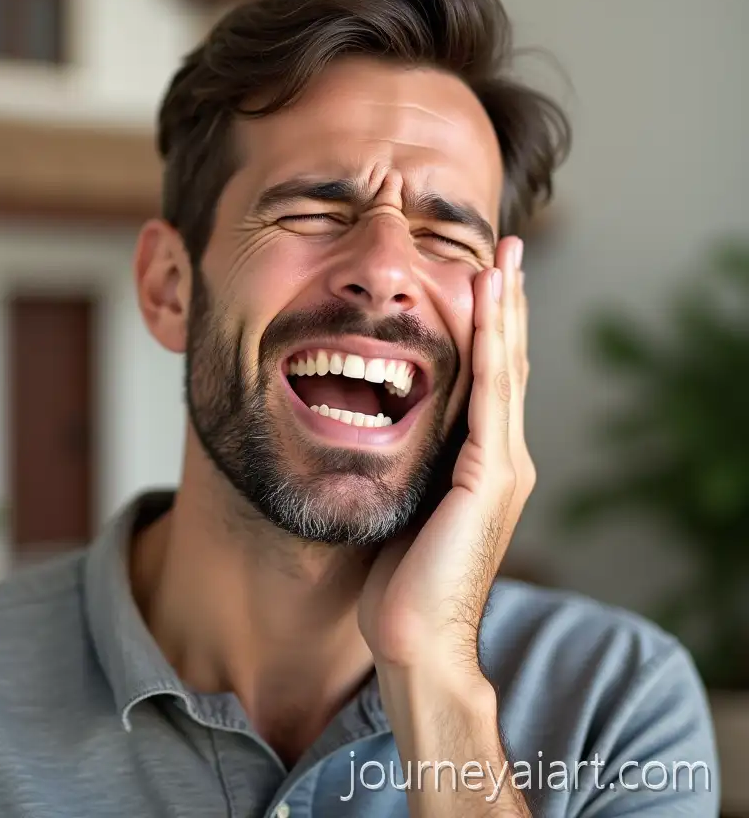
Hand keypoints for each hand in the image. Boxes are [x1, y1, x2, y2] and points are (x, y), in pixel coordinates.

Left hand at [359, 234, 534, 670]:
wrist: (413, 640)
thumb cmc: (400, 578)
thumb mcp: (405, 502)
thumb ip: (409, 462)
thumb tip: (381, 425)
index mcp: (481, 461)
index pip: (490, 377)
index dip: (490, 326)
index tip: (482, 276)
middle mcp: (501, 457)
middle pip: (508, 362)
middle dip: (506, 303)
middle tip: (505, 248)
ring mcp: (502, 466)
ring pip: (506, 369)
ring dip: (504, 309)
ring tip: (503, 257)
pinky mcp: (489, 477)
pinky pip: (490, 396)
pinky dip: (491, 346)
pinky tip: (487, 305)